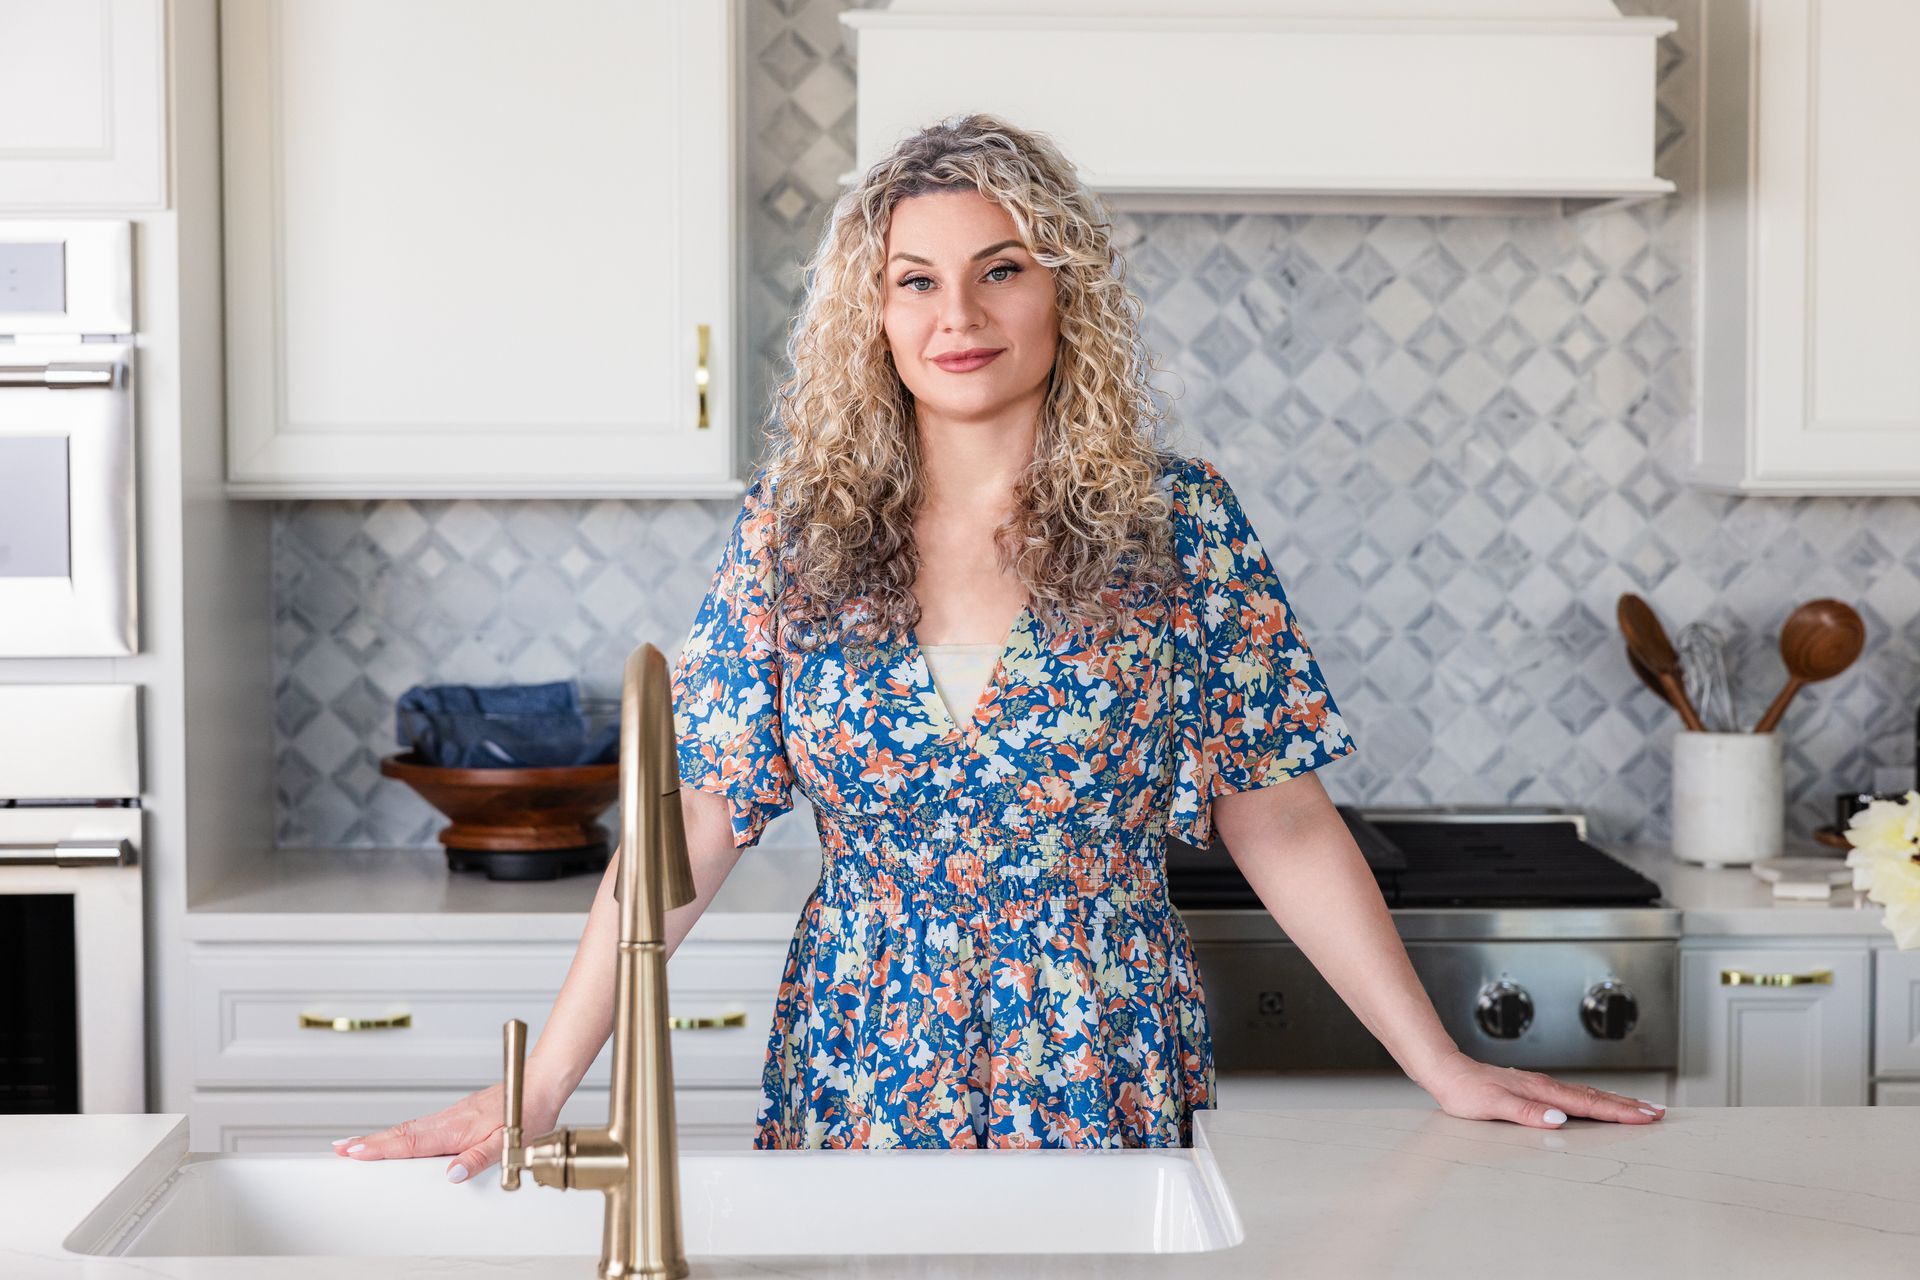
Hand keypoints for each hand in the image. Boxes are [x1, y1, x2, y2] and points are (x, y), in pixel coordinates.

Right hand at [331, 1080, 562, 1183]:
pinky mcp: (460, 1114)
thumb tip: (451, 1175)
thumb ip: (479, 1158)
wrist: (541, 1082)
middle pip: (402, 1133)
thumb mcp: (509, 1141)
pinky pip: (424, 1126)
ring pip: (411, 1128)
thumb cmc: (528, 1109)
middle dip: (369, 1142)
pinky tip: (398, 1138)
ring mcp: (453, 1116)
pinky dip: (403, 1133)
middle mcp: (450, 1119)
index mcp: (457, 1128)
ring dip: (383, 1137)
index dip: (379, 1147)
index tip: (352, 1150)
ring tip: (357, 1146)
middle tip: (339, 1149)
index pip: (411, 1141)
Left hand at [1416, 1049, 1665, 1127]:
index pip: (1588, 1104)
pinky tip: (1596, 1106)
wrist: (1447, 1073)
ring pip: (1587, 1096)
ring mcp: (1541, 1087)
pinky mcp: (1533, 1090)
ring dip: (1615, 1102)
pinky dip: (1593, 1101)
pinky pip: (1573, 1096)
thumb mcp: (1492, 1105)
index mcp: (1541, 1092)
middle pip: (1595, 1097)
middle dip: (1628, 1106)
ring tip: (1640, 1108)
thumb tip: (1558, 1119)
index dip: (1619, 1112)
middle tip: (1658, 1113)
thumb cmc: (1465, 1092)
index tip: (1647, 1117)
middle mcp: (1545, 1087)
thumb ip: (1525, 1112)